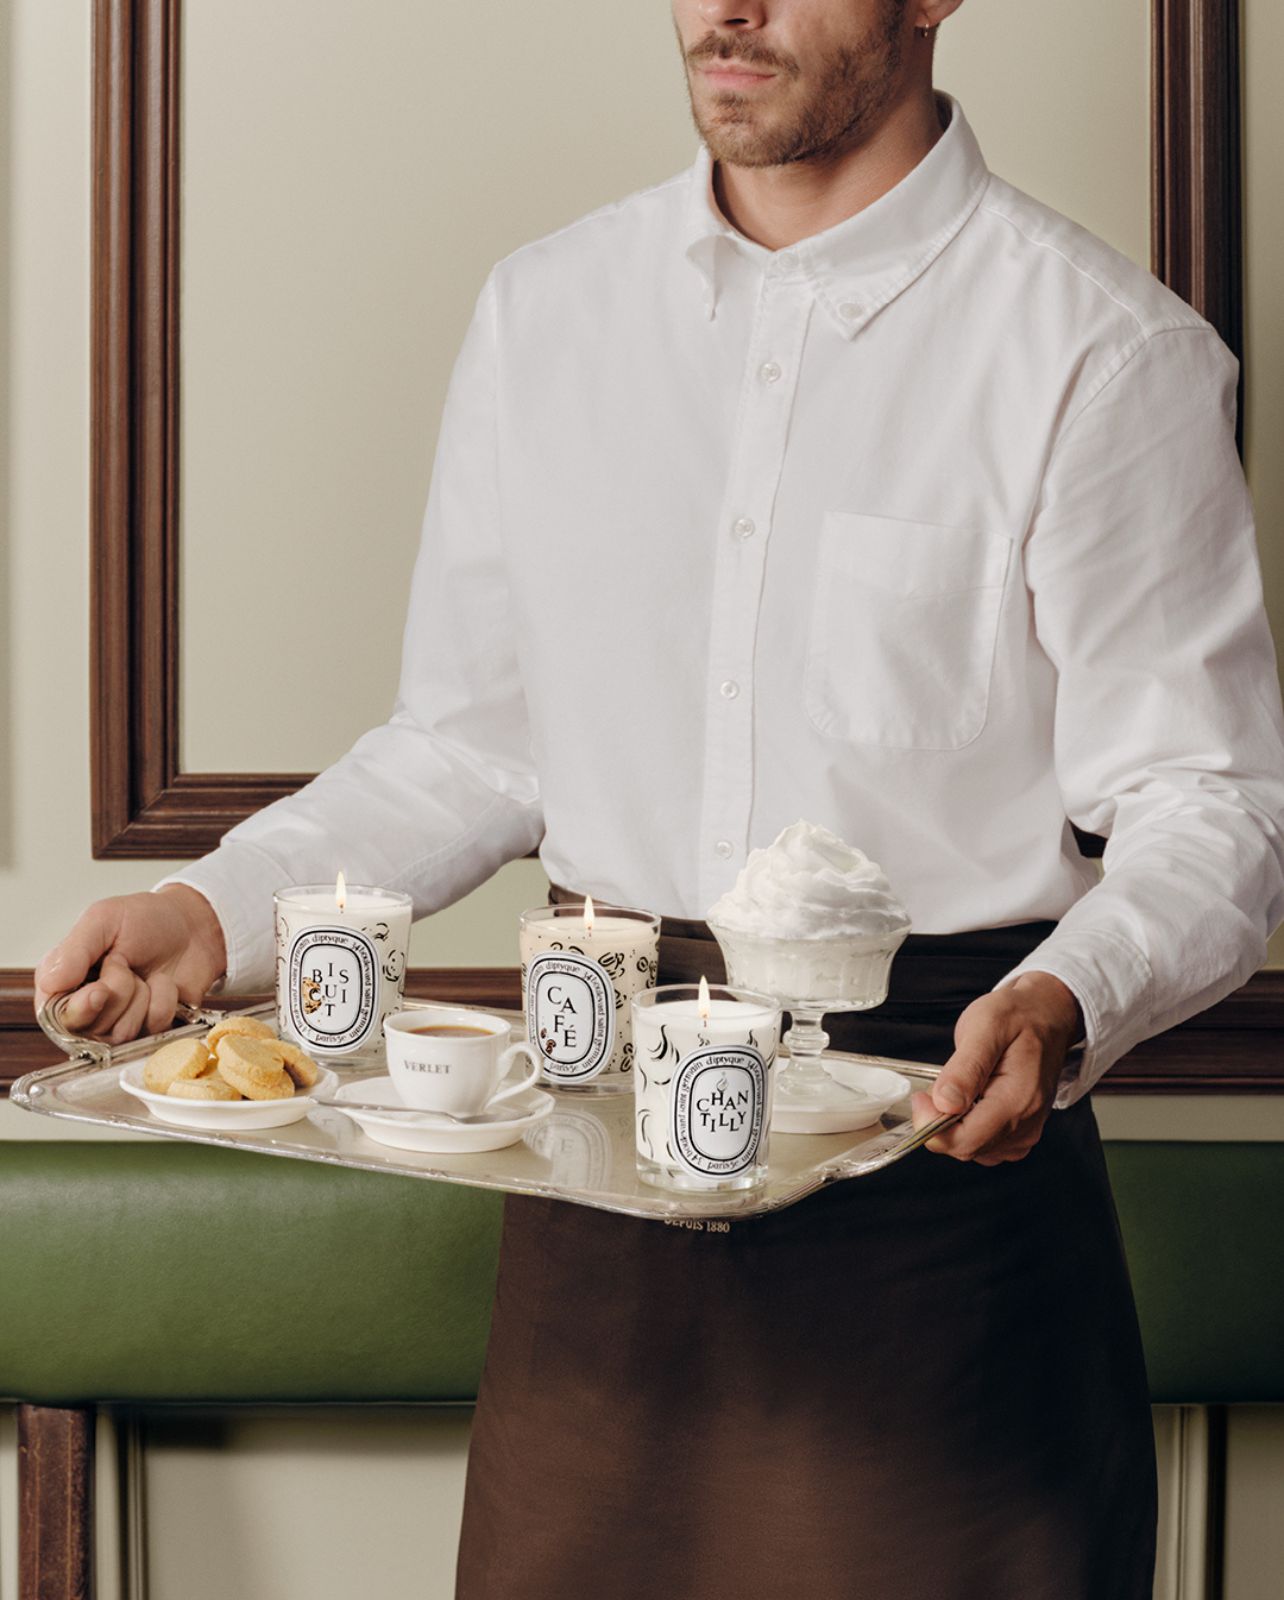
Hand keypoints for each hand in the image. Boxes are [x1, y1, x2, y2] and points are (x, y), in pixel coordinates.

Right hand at [33, 886, 227, 1045]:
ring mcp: (120, 1021)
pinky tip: (164, 984)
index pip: (56, 1017)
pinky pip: (153, 1028)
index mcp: (64, 982)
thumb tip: (50, 984)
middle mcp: (88, 1008)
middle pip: (91, 1029)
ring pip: (122, 1033)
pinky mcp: (150, 1029)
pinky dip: (164, 1000)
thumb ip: (73, 950)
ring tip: (145, 973)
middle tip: (127, 964)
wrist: (194, 926)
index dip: (80, 1009)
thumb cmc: (146, 919)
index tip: (100, 990)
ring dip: (142, 997)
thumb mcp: (104, 919)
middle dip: (118, 993)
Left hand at [909, 972, 1082, 1165]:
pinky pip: (985, 1146)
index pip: (966, 1140)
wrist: (1047, 1015)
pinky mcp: (1020, 1131)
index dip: (932, 1126)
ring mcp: (1025, 1130)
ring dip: (954, 1126)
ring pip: (973, 1149)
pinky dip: (968, 1128)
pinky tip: (971, 1102)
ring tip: (960, 1089)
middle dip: (940, 1124)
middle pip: (967, 1148)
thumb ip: (965, 1068)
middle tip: (936, 1088)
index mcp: (1018, 1098)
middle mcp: (1025, 1121)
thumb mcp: (986, 1026)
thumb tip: (944, 1104)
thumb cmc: (1019, 1016)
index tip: (922, 1098)